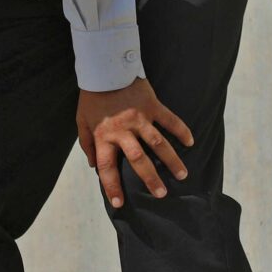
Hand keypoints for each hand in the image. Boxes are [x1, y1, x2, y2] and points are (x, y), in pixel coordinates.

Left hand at [76, 78, 193, 208]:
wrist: (105, 68)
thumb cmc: (92, 97)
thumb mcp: (81, 121)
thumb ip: (86, 143)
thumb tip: (92, 165)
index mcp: (104, 136)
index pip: (107, 167)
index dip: (112, 186)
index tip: (119, 203)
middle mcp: (123, 130)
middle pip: (138, 160)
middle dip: (150, 179)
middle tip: (161, 194)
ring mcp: (140, 118)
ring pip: (158, 144)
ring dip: (171, 160)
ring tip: (182, 175)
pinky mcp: (152, 105)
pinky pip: (170, 120)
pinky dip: (181, 130)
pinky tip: (191, 142)